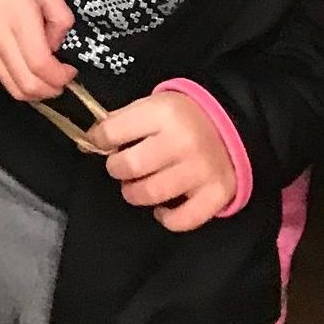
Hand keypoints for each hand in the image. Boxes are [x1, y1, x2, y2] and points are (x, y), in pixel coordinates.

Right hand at [0, 0, 75, 101]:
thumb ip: (60, 16)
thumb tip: (56, 44)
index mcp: (18, 20)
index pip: (41, 66)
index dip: (61, 76)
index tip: (70, 67)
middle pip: (27, 87)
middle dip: (51, 90)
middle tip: (61, 75)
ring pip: (12, 89)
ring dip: (34, 90)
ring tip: (44, 73)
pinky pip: (0, 77)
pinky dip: (17, 80)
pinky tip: (24, 63)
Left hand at [89, 92, 237, 231]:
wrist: (232, 125)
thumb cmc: (181, 115)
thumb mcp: (150, 105)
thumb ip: (121, 120)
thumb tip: (91, 141)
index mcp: (162, 113)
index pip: (112, 132)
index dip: (98, 139)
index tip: (99, 143)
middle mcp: (181, 142)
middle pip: (130, 166)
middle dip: (116, 168)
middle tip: (119, 167)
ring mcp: (201, 170)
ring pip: (152, 193)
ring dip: (134, 193)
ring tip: (134, 187)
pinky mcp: (217, 194)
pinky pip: (185, 219)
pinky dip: (167, 219)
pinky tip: (160, 209)